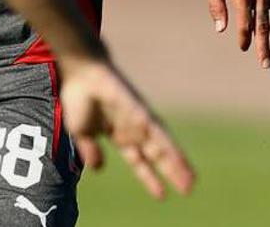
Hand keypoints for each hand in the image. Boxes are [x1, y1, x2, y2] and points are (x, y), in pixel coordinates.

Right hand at [59, 58, 194, 198]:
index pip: (138, 161)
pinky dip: (169, 147)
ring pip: (162, 146)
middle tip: (188, 190)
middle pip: (156, 156)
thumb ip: (90, 150)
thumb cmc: (78, 97)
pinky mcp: (141, 112)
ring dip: (177, 163)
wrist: (81, 74)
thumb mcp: (81, 132)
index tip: (161, 195)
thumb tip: (98, 169)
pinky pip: (158, 133)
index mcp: (119, 135)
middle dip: (171, 172)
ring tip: (191, 181)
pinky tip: (179, 160)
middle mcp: (133, 130)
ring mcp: (139, 121)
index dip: (149, 178)